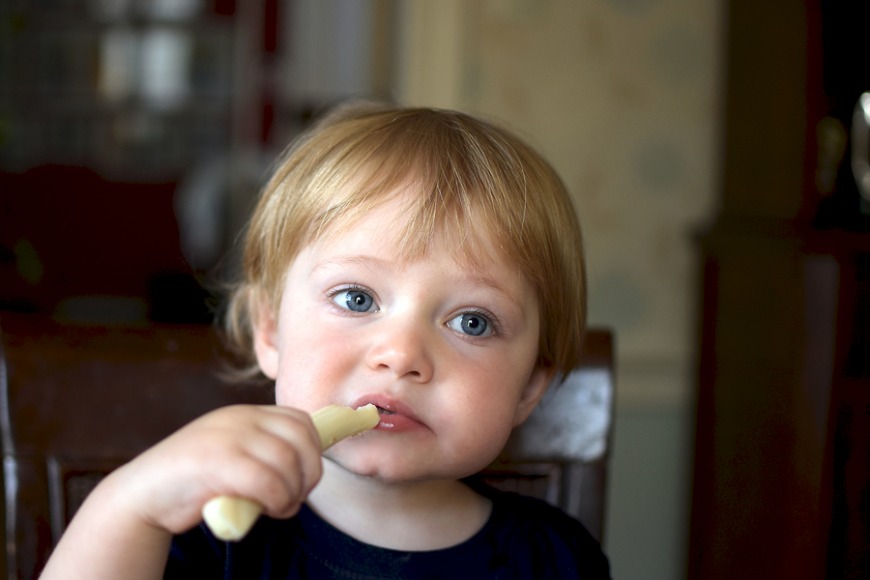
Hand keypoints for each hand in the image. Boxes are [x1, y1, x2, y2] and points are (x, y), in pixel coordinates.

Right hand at [106, 404, 323, 534]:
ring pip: (287, 461)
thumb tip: (307, 468)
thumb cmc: (195, 482)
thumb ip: (263, 451)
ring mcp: (227, 437)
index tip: (304, 478)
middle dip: (308, 473)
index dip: (313, 451)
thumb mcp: (234, 453)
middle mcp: (240, 419)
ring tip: (280, 508)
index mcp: (246, 414)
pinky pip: (267, 480)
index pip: (300, 421)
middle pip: (300, 440)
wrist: (143, 494)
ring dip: (292, 492)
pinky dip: (277, 500)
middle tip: (295, 498)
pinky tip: (267, 510)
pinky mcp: (216, 461)